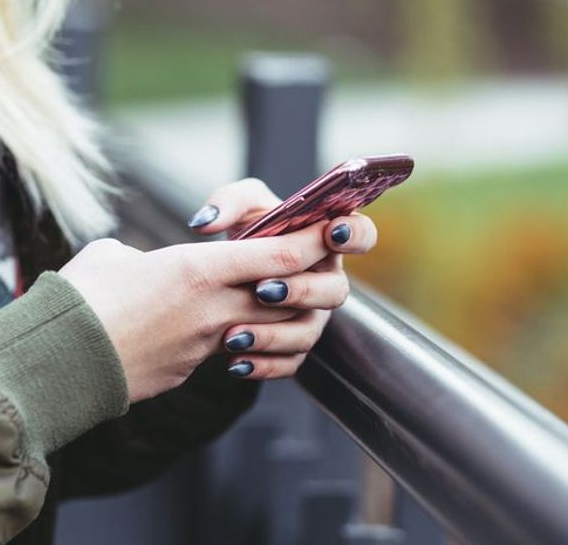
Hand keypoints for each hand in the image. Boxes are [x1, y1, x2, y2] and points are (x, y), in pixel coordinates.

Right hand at [59, 221, 331, 402]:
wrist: (56, 363)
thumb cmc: (78, 298)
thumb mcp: (113, 256)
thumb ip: (145, 255)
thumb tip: (144, 265)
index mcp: (197, 270)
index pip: (279, 255)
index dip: (311, 242)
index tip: (326, 229)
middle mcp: (212, 309)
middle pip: (287, 295)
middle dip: (305, 280)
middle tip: (304, 265)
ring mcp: (204, 346)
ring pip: (267, 329)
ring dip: (276, 317)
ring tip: (264, 301)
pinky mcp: (189, 371)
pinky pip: (231, 354)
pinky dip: (239, 342)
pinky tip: (224, 334)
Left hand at [186, 178, 377, 379]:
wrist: (225, 275)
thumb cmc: (246, 231)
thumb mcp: (239, 207)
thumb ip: (227, 202)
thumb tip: (206, 223)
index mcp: (325, 241)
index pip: (361, 235)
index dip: (354, 235)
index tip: (331, 232)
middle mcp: (326, 281)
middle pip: (336, 291)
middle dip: (301, 290)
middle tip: (263, 289)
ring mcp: (313, 316)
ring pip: (308, 332)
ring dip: (274, 334)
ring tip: (234, 334)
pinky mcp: (294, 346)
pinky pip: (289, 363)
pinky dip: (262, 365)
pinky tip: (235, 362)